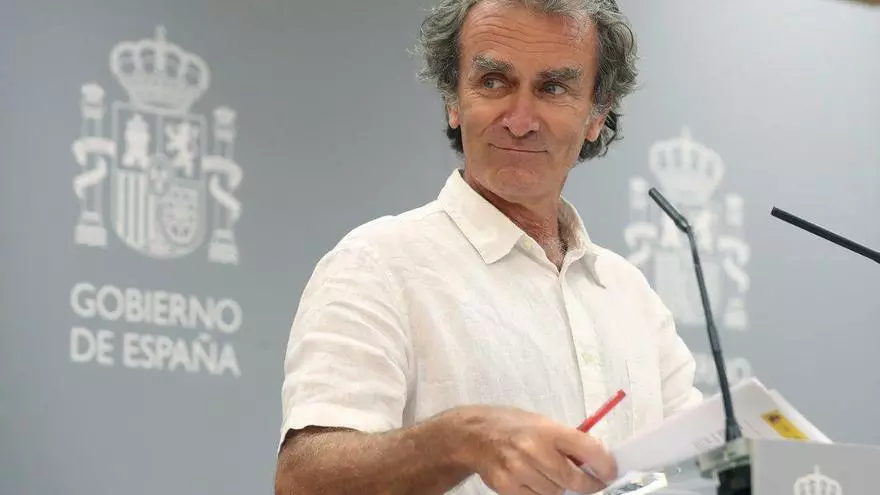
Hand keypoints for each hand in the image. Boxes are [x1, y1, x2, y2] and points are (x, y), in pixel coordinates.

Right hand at [443, 405, 617, 494]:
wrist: (474, 435)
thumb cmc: (513, 426)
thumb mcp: (542, 422)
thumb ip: (567, 440)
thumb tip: (595, 460)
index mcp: (547, 429)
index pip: (588, 449)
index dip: (605, 465)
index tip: (609, 472)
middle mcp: (533, 449)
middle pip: (574, 480)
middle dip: (587, 484)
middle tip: (591, 483)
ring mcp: (519, 471)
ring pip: (555, 493)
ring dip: (559, 488)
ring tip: (550, 474)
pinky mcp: (507, 487)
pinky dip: (541, 494)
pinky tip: (534, 481)